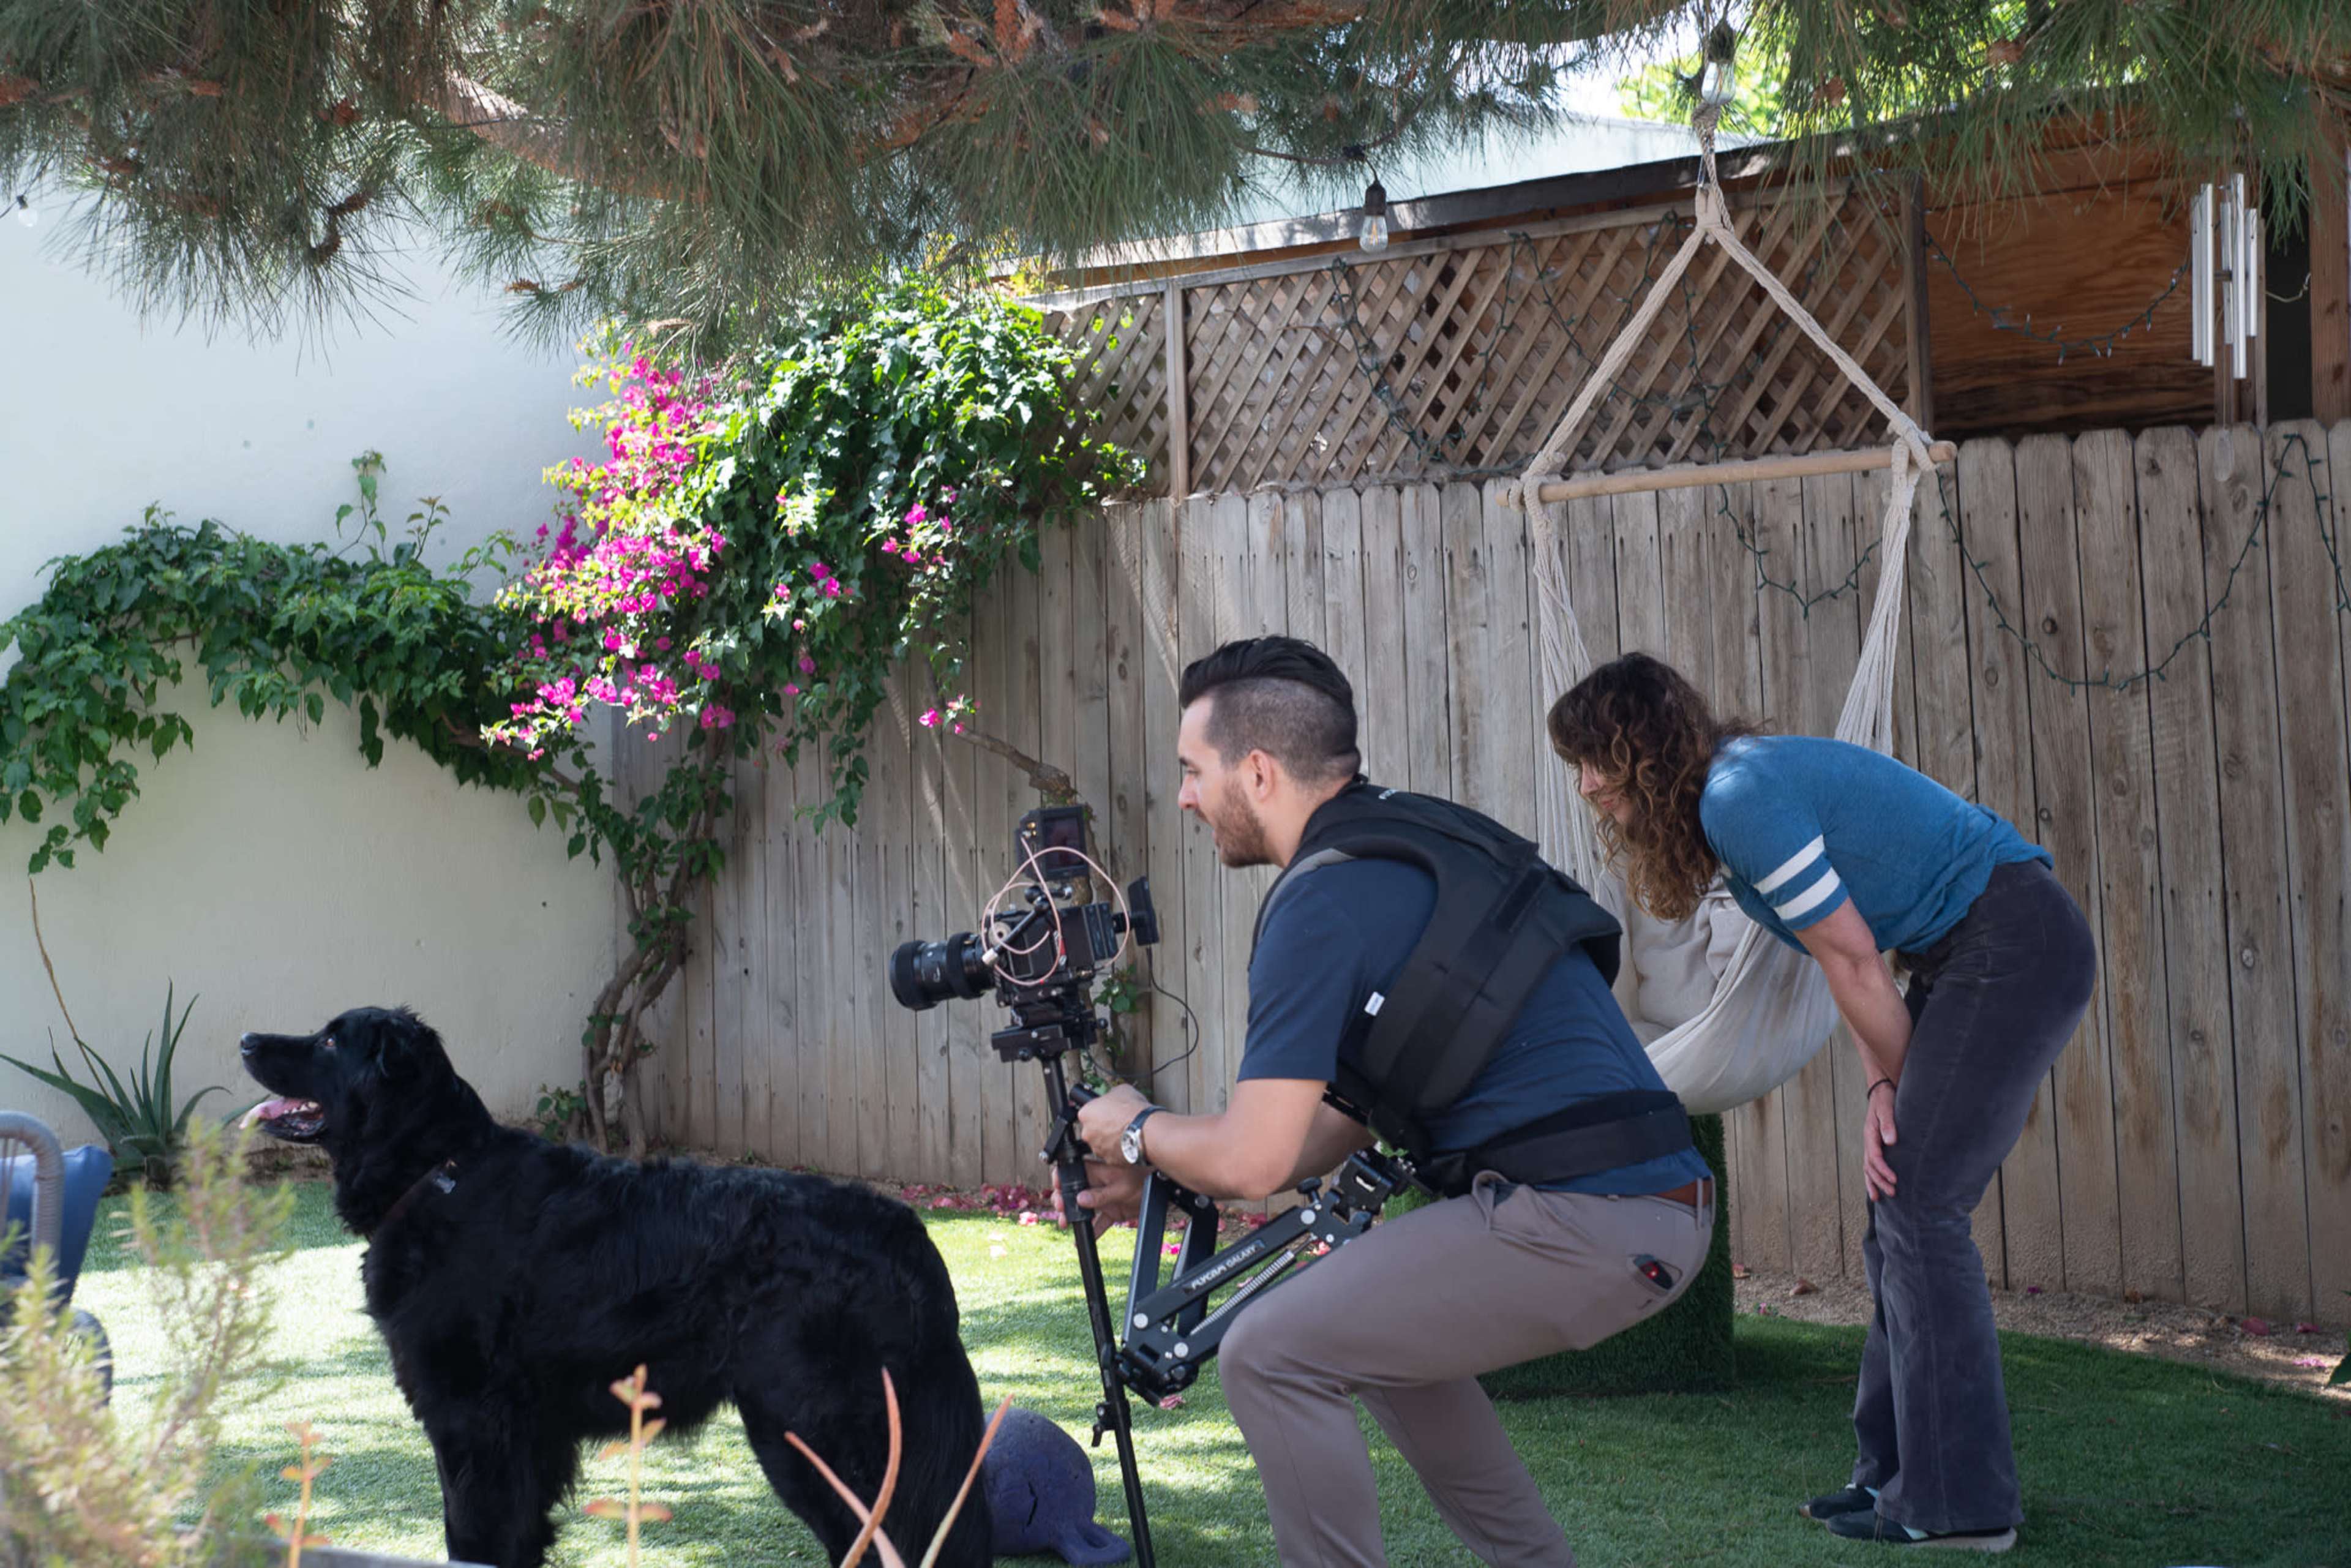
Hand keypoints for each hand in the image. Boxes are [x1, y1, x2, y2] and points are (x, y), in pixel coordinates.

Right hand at [1056, 1159, 1145, 1236]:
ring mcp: (1103, 1198)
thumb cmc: (1143, 1181)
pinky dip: (1092, 1231)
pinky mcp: (1111, 1211)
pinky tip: (1083, 1239)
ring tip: (1066, 1223)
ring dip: (1073, 1215)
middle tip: (1060, 1209)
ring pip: (1083, 1207)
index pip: (1074, 1172)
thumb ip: (1100, 1195)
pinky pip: (1098, 1222)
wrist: (1161, 1191)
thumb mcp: (1120, 1188)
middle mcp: (1098, 1185)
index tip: (1056, 1187)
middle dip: (1063, 1200)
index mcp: (1098, 1172)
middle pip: (1074, 1191)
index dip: (1062, 1178)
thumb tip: (1080, 1199)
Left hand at [1073, 1083, 1150, 1167]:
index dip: (1100, 1110)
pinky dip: (1118, 1149)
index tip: (1108, 1110)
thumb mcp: (1121, 1090)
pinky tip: (1128, 1141)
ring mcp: (1097, 1148)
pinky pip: (1112, 1153)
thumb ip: (1111, 1095)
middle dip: (1103, 1126)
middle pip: (1092, 1129)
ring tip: (1125, 1132)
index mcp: (1086, 1113)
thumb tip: (1113, 1097)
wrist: (1146, 1130)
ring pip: (1101, 1143)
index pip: (1088, 1111)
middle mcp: (1087, 1133)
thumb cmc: (1133, 1110)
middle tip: (1117, 1121)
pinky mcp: (1109, 1160)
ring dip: (1110, 1139)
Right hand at [1863, 1079, 1898, 1200]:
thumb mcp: (1886, 1108)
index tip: (1895, 1180)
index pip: (1875, 1157)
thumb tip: (1890, 1141)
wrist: (1882, 1089)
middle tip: (1892, 1193)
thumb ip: (1888, 1124)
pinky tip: (1876, 1185)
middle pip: (1870, 1166)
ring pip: (1867, 1167)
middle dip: (1879, 1181)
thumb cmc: (1885, 1098)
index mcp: (1870, 1133)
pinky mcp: (1875, 1144)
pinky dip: (1872, 1176)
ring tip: (1878, 1197)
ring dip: (1873, 1182)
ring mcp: (1870, 1143)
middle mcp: (1868, 1141)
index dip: (1884, 1171)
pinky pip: (1871, 1163)